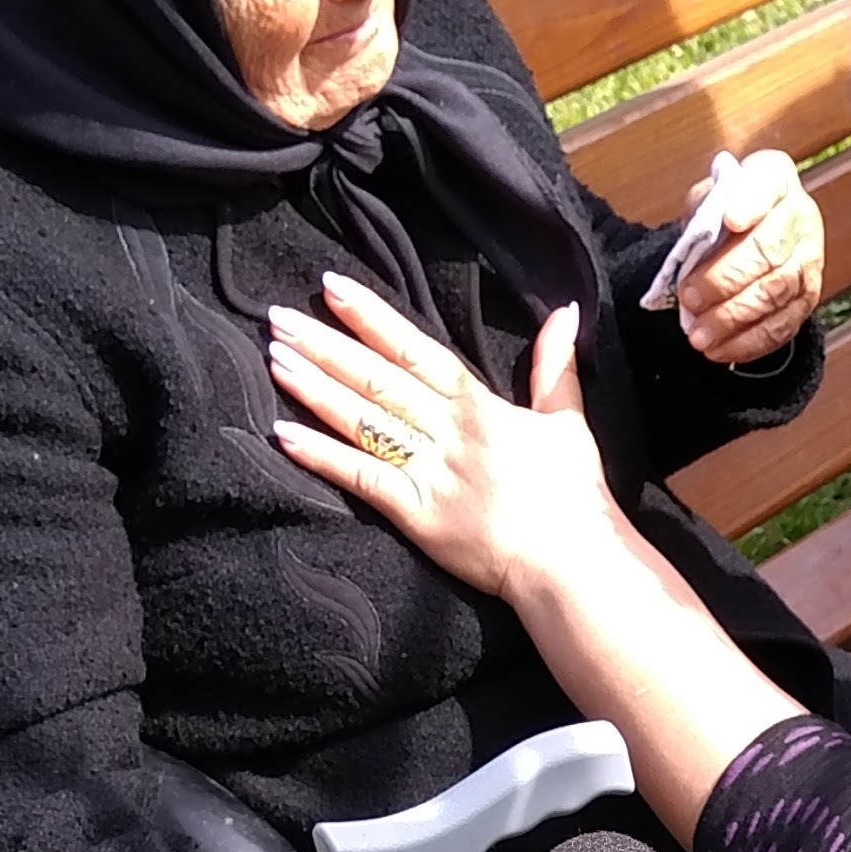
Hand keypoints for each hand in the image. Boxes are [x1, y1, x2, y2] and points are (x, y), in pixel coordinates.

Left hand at [270, 272, 618, 600]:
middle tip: (278, 316)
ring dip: (316, 388)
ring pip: (364, 420)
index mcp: (479, 405)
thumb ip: (556, 366)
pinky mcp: (418, 514)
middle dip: (325, 344)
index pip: (415, 349)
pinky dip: (322, 456)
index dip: (370, 317)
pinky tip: (284, 434)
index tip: (331, 289)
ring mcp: (431, 472)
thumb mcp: (568, 421)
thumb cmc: (575, 497)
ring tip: (275, 359)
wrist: (573, 562)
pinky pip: (362, 478)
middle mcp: (449, 431)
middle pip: (377, 377)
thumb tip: (565, 311)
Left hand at [667, 149, 824, 368]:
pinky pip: (782, 325)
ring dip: (733, 318)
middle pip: (768, 250)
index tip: (731, 220)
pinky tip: (720, 350)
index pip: (768, 185)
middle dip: (725, 279)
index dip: (752, 203)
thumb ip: (702, 209)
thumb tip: (695, 241)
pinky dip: (748, 342)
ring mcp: (809, 261)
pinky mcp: (808, 299)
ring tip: (698, 334)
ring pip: (775, 293)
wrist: (758, 232)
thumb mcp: (710, 196)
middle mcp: (801, 217)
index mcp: (776, 180)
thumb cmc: (728, 212)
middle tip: (690, 298)